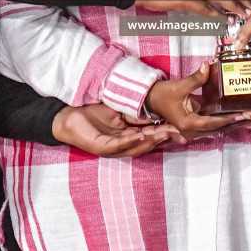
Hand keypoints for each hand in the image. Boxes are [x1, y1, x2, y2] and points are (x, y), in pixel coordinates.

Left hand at [52, 102, 173, 156]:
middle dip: (165, 138)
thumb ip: (134, 109)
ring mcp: (112, 147)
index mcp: (129, 134)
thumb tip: (155, 102)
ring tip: (165, 135)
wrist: (66, 116)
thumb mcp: (117, 108)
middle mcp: (123, 144)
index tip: (185, 128)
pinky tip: (140, 137)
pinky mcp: (100, 147)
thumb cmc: (91, 111)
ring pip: (136, 147)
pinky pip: (118, 146)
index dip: (168, 131)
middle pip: (148, 143)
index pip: (152, 133)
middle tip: (182, 134)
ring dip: (151, 141)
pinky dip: (130, 142)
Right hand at [146, 64, 243, 141]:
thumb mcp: (179, 86)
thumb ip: (195, 78)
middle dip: (234, 122)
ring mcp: (194, 129)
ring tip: (249, 116)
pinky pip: (213, 124)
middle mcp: (191, 130)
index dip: (227, 119)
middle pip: (217, 128)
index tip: (241, 114)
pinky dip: (224, 120)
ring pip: (216, 128)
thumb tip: (207, 66)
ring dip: (231, 123)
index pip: (212, 122)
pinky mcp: (195, 125)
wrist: (151, 99)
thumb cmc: (163, 94)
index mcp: (187, 123)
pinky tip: (237, 115)